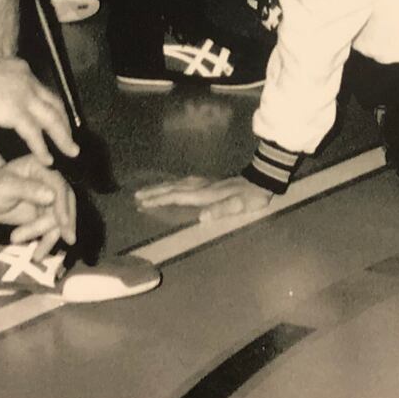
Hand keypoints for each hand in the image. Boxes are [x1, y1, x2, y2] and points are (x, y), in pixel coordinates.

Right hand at [0, 55, 78, 163]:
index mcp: (19, 68)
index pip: (41, 89)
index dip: (50, 106)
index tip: (55, 118)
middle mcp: (26, 79)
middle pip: (54, 103)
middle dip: (64, 122)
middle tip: (70, 138)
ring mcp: (23, 95)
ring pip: (52, 119)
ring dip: (63, 137)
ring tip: (71, 152)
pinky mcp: (16, 111)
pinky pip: (35, 134)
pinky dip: (42, 148)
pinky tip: (47, 160)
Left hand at [0, 154, 76, 253]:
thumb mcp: (4, 187)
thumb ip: (27, 189)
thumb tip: (52, 196)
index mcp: (40, 168)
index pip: (58, 185)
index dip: (63, 204)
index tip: (63, 223)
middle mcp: (48, 181)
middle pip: (64, 202)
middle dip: (64, 223)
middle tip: (67, 240)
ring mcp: (47, 199)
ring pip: (58, 219)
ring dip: (48, 236)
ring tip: (33, 254)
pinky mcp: (44, 214)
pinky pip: (51, 229)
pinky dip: (46, 242)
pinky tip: (38, 254)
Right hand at [134, 175, 271, 222]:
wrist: (262, 179)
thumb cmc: (251, 196)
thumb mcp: (239, 206)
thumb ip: (221, 210)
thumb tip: (201, 218)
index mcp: (205, 194)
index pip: (177, 196)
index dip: (159, 200)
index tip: (142, 202)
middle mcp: (201, 186)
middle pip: (173, 188)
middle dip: (154, 192)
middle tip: (137, 195)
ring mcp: (205, 182)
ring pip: (177, 183)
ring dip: (161, 187)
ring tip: (148, 190)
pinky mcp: (210, 182)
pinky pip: (184, 182)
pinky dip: (173, 184)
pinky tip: (173, 185)